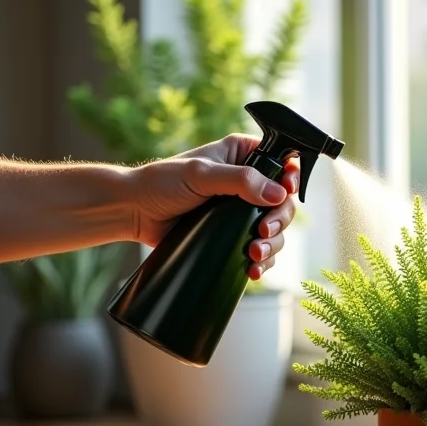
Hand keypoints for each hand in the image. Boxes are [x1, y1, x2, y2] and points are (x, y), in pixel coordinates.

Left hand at [129, 134, 298, 280]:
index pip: (283, 162)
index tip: (286, 193)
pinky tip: (253, 269)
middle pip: (284, 202)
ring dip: (272, 244)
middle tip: (263, 232)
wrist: (134, 212)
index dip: (292, 178)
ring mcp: (242, 211)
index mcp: (244, 155)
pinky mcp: (233, 234)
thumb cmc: (162, 183)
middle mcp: (249, 182)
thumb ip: (240, 181)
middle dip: (280, 220)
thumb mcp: (201, 175)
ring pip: (276, 229)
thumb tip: (278, 194)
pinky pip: (260, 248)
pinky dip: (262, 261)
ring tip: (254, 255)